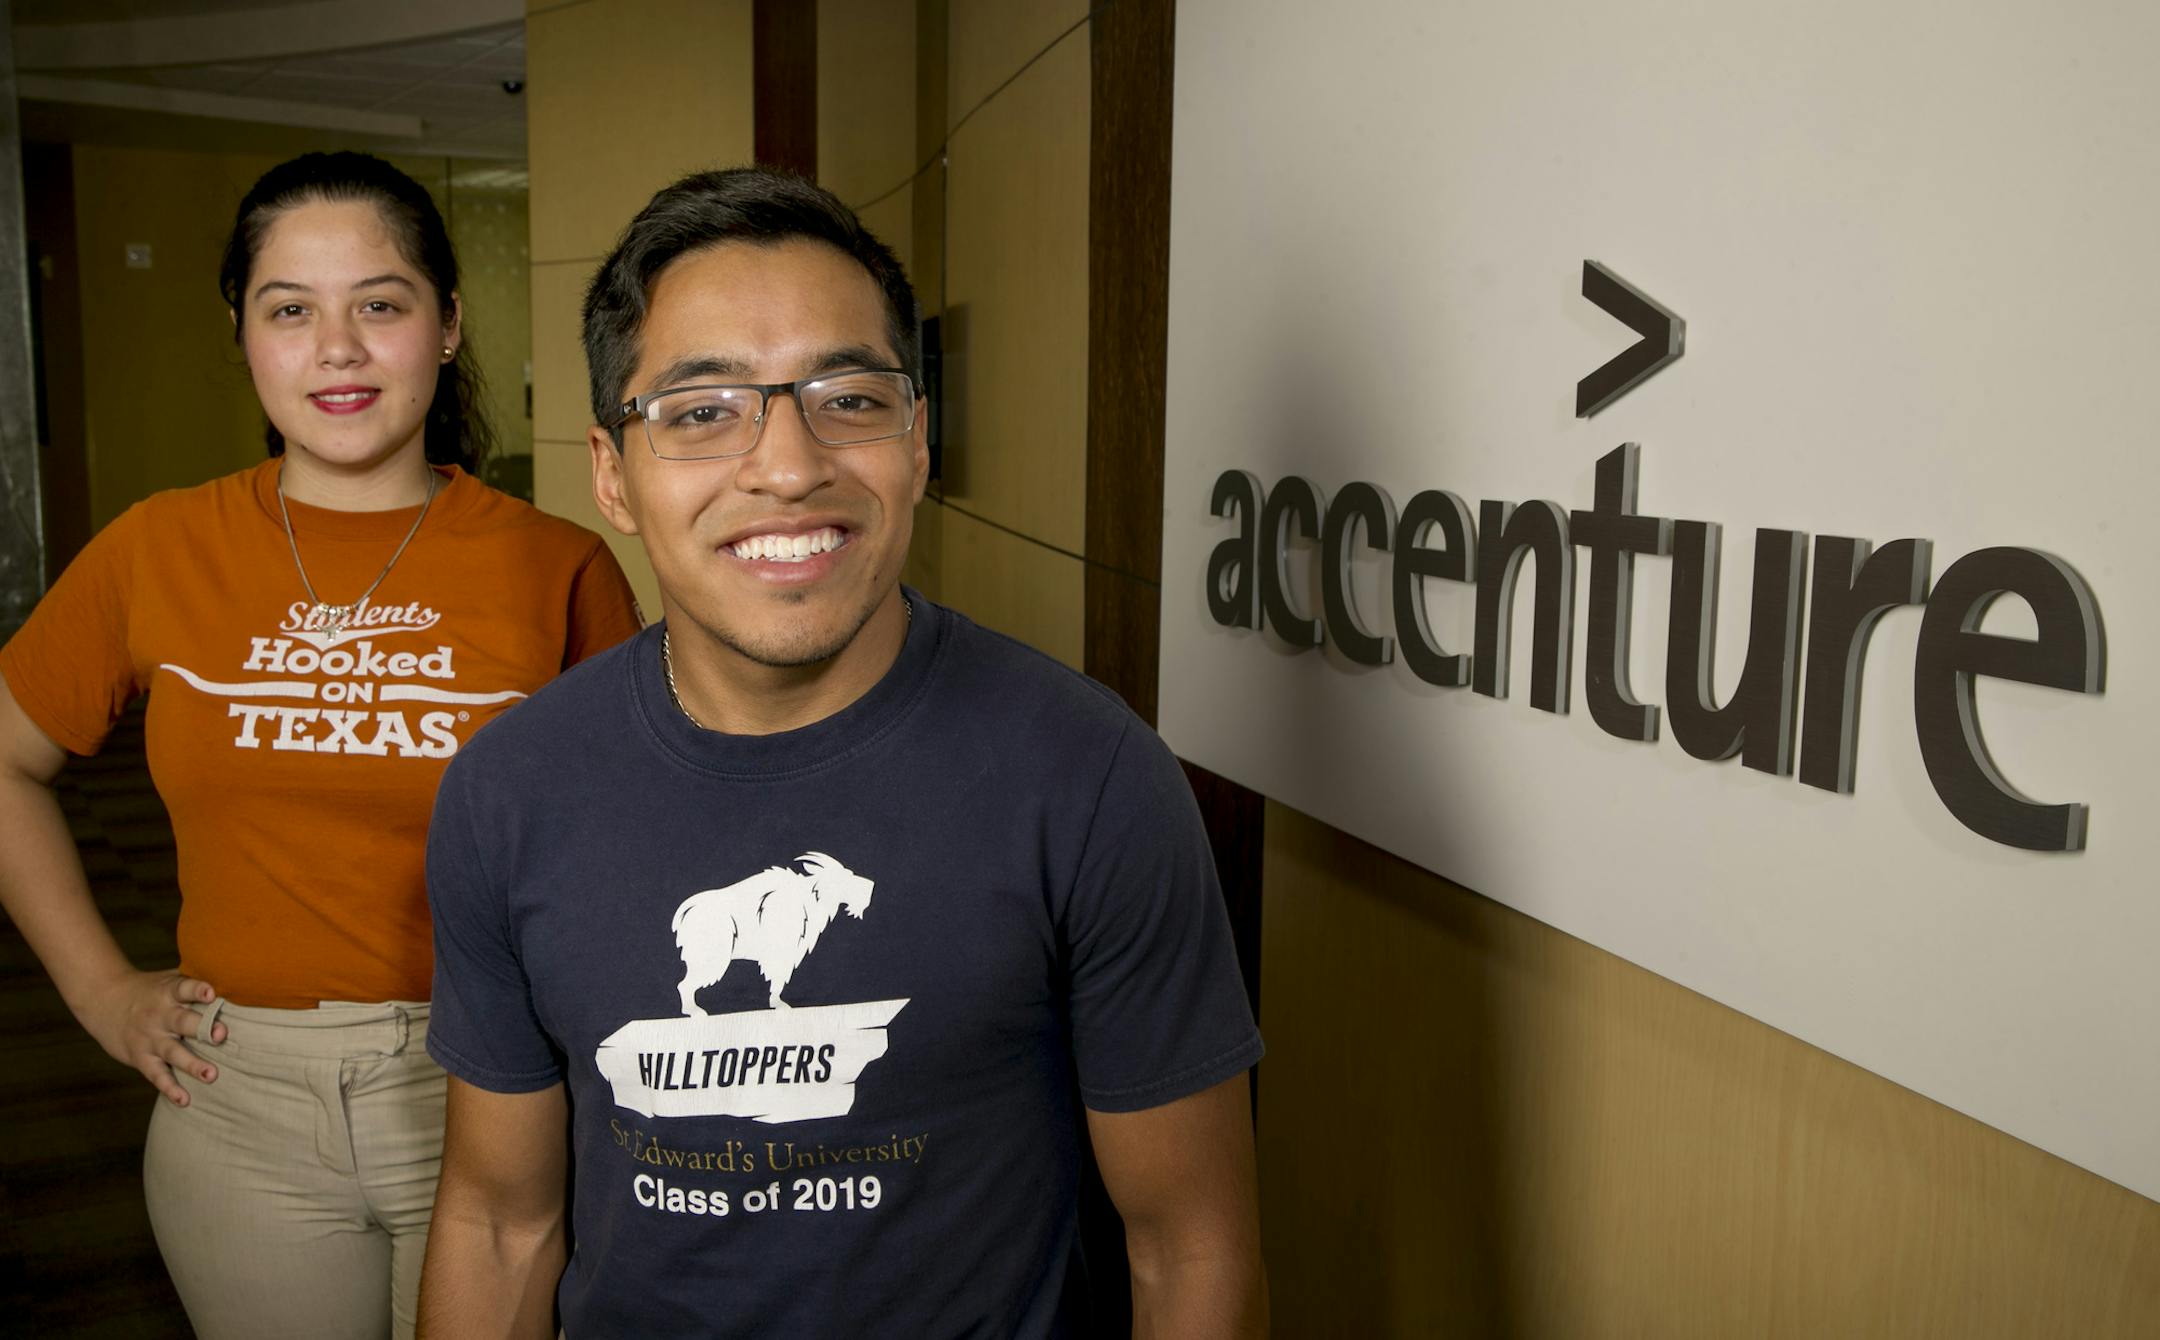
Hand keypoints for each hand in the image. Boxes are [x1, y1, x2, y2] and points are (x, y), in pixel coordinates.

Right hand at [76, 970, 226, 1104]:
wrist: (102, 998)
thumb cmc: (150, 989)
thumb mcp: (168, 979)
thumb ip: (195, 981)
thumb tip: (235, 976)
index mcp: (169, 992)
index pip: (184, 988)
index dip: (198, 990)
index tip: (211, 992)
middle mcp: (160, 1015)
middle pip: (182, 1022)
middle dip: (202, 1028)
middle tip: (221, 1034)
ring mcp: (150, 1038)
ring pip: (173, 1052)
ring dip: (192, 1064)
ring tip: (211, 1075)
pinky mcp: (141, 1057)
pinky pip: (157, 1075)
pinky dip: (170, 1088)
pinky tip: (185, 1100)